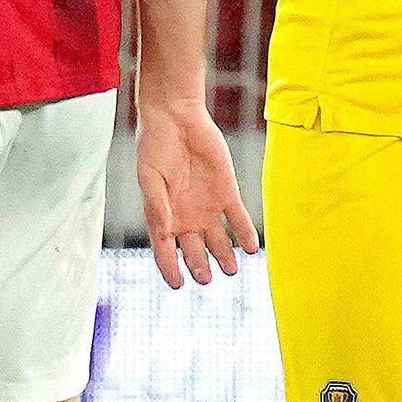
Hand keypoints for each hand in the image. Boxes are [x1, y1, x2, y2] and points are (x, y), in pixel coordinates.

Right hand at [135, 97, 258, 288]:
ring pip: (219, 240)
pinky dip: (245, 234)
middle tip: (207, 279)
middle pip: (194, 250)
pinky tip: (252, 248)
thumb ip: (157, 206)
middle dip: (200, 266)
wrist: (176, 117)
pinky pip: (238, 218)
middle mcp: (186, 216)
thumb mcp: (149, 177)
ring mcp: (207, 206)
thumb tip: (165, 233)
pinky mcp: (226, 192)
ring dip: (225, 256)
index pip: (165, 250)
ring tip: (231, 270)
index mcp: (163, 216)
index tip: (178, 284)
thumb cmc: (155, 145)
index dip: (170, 269)